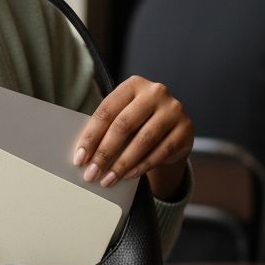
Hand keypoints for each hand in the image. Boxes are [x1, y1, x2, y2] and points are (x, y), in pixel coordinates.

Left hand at [72, 77, 192, 199]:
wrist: (173, 131)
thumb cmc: (139, 124)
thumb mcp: (123, 118)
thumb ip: (106, 129)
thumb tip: (83, 155)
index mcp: (133, 85)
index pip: (106, 111)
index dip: (90, 137)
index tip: (79, 159)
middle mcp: (155, 92)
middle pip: (123, 125)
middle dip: (104, 153)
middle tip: (92, 173)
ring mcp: (173, 109)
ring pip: (142, 140)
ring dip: (122, 164)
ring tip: (108, 179)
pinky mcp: (185, 129)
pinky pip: (161, 151)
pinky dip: (142, 166)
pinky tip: (128, 176)